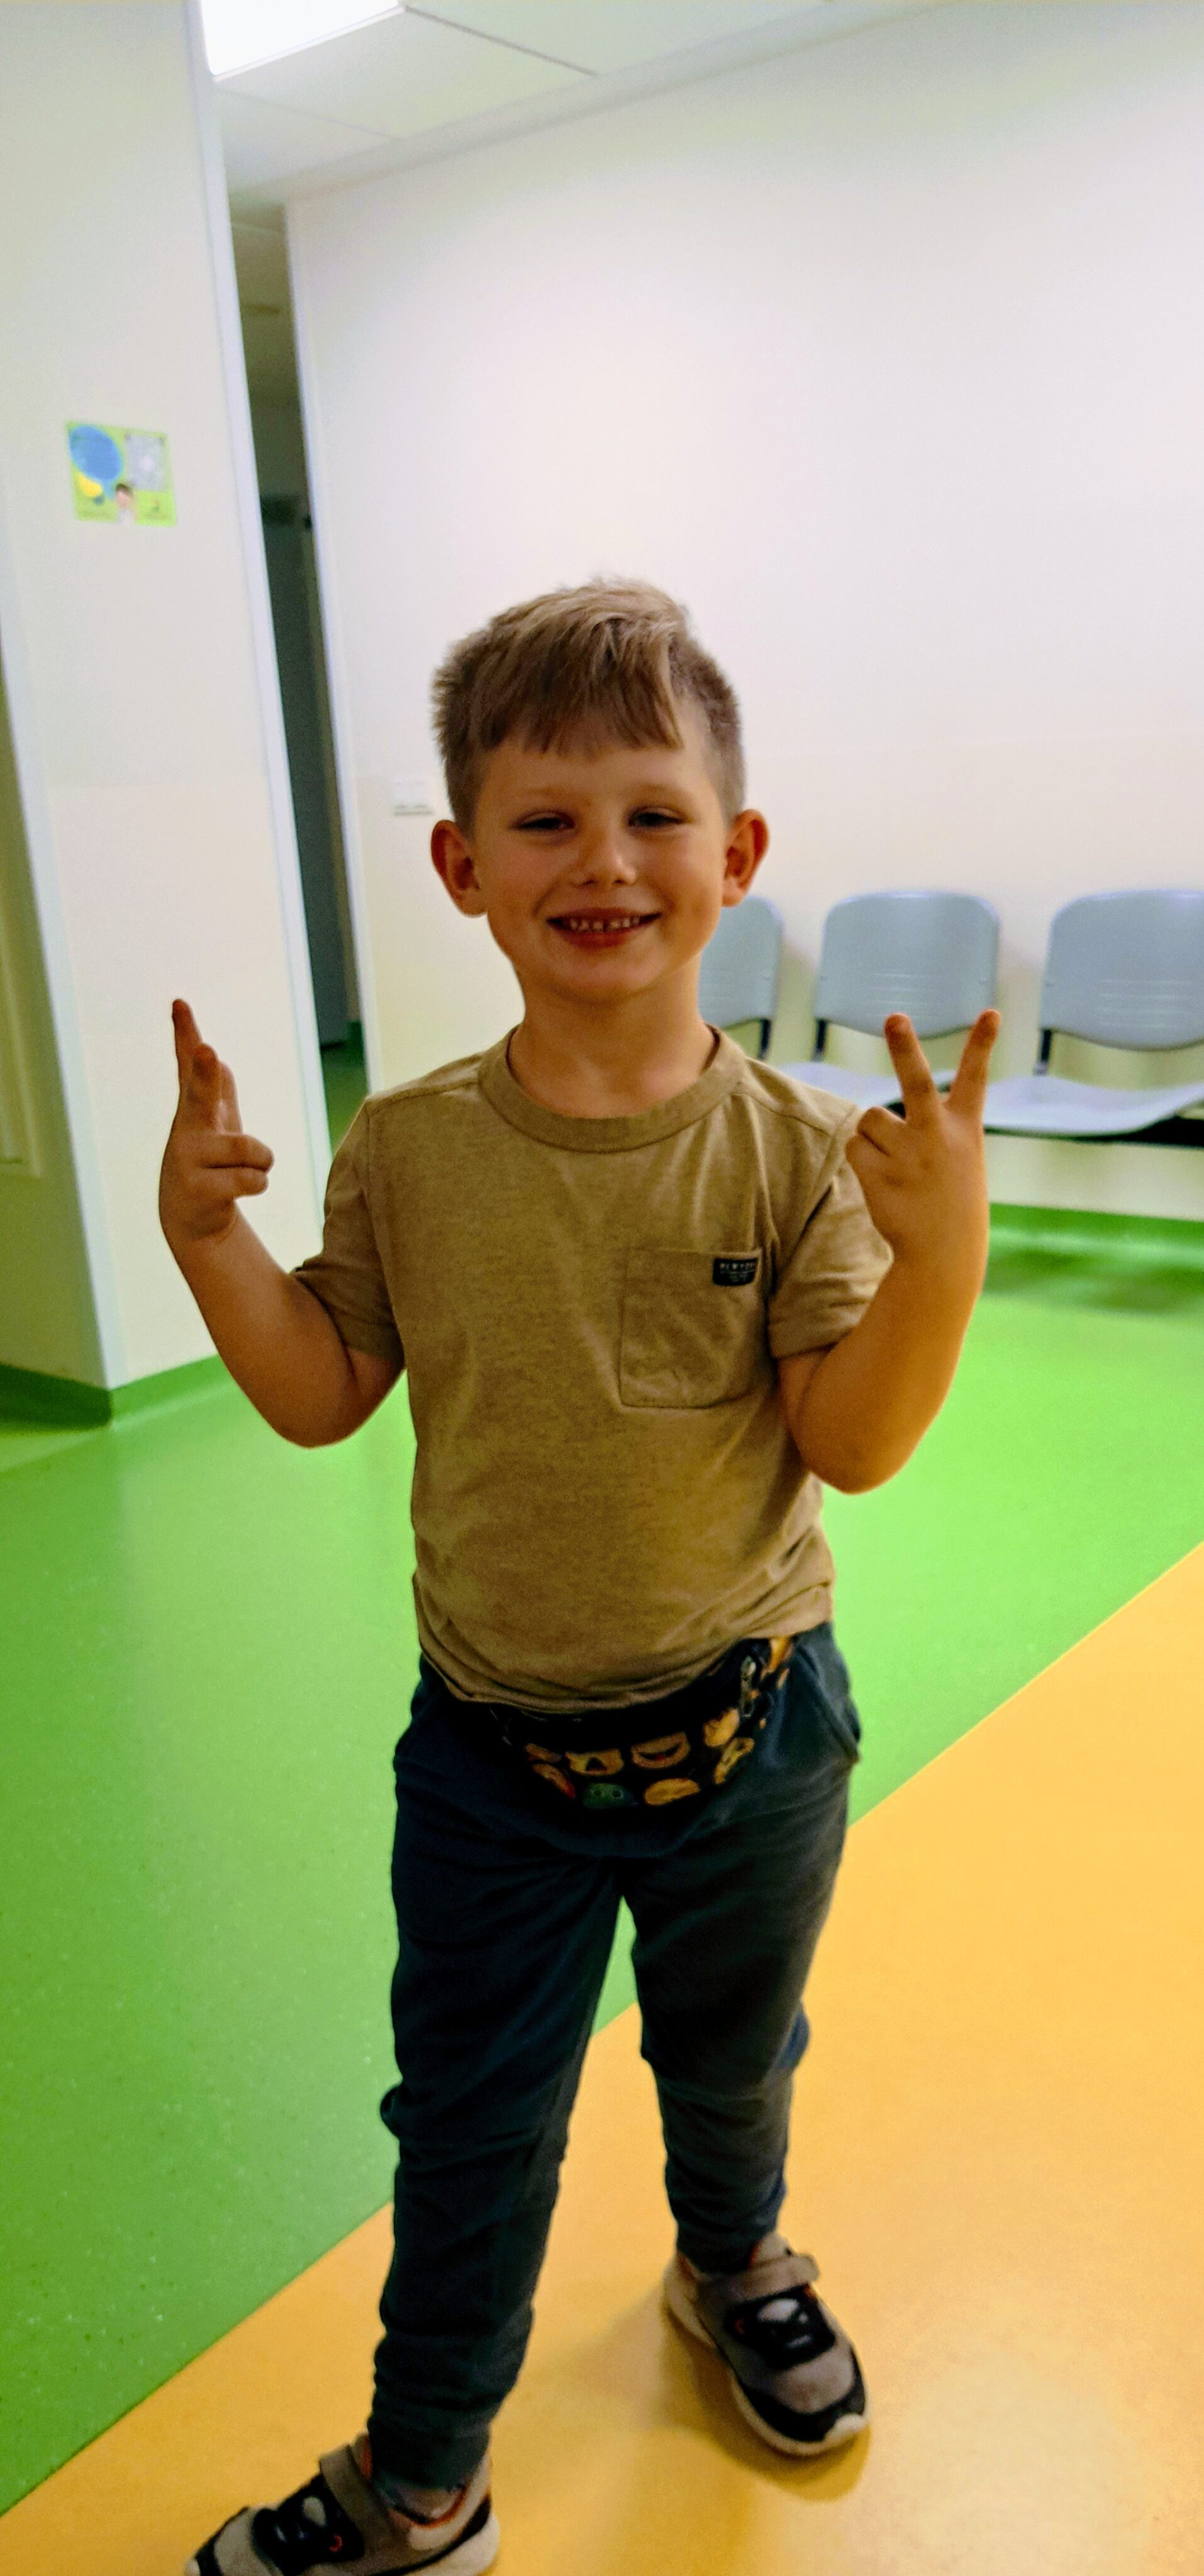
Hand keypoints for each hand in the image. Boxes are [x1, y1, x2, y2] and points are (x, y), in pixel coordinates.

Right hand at [159, 1000, 273, 1250]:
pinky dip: (259, 1183)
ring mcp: (189, 1160)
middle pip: (200, 1094)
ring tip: (246, 1169)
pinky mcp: (200, 1191)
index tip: (180, 1004)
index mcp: (194, 1106)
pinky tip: (238, 1189)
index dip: (185, 1032)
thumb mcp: (213, 1121)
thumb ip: (213, 1086)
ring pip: (253, 1149)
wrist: (190, 1217)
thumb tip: (207, 1051)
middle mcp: (187, 1128)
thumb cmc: (209, 1160)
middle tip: (209, 1051)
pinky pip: (255, 1179)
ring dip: (262, 1161)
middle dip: (205, 1072)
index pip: (188, 1062)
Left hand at [845, 1011, 999, 1293]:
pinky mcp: (878, 1174)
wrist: (943, 1254)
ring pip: (870, 1119)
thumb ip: (926, 1131)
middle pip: (914, 1081)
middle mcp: (937, 1136)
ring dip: (873, 1137)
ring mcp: (908, 1155)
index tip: (991, 1012)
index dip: (982, 1043)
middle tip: (895, 1018)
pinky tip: (882, 1182)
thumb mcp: (958, 1160)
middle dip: (905, 1047)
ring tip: (895, 1167)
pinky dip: (861, 1160)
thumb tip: (868, 1119)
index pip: (975, 1078)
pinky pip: (854, 1147)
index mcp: (964, 1129)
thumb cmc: (950, 1201)